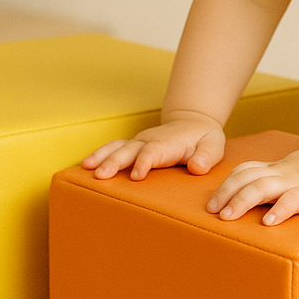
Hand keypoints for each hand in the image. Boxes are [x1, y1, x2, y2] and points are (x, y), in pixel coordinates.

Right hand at [82, 111, 225, 180]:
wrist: (193, 122)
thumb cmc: (203, 138)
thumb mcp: (213, 145)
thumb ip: (206, 156)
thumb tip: (197, 167)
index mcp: (168, 143)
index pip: (153, 152)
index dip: (144, 163)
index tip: (135, 176)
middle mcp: (149, 141)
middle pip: (129, 150)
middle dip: (115, 162)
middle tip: (101, 176)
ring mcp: (139, 142)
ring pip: (118, 147)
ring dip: (102, 157)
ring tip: (86, 168)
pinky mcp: (133, 146)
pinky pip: (114, 148)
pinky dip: (100, 154)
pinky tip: (85, 165)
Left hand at [207, 142, 298, 224]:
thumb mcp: (295, 171)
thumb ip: (277, 179)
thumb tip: (254, 193)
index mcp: (278, 169)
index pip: (245, 171)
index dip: (226, 185)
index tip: (212, 202)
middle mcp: (282, 174)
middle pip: (247, 178)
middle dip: (226, 194)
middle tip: (213, 212)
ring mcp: (297, 182)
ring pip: (263, 187)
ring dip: (242, 201)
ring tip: (228, 217)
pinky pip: (294, 200)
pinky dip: (279, 210)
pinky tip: (269, 222)